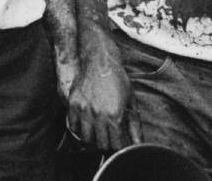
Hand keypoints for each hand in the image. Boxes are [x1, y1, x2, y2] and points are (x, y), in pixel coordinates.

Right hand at [66, 34, 136, 152]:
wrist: (99, 61)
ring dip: (93, 143)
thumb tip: (138, 144)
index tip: (121, 149)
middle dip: (107, 148)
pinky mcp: (73, 104)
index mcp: (114, 115)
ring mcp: (83, 110)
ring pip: (86, 139)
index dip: (120, 150)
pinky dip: (79, 132)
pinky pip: (73, 127)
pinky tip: (87, 129)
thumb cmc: (117, 80)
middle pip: (101, 145)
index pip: (116, 145)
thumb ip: (134, 126)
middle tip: (110, 144)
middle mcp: (98, 114)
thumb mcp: (131, 101)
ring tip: (99, 139)